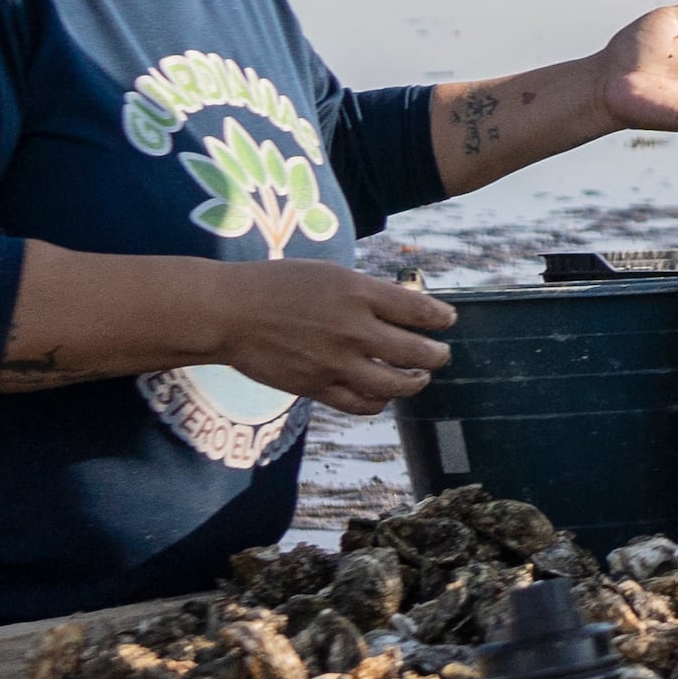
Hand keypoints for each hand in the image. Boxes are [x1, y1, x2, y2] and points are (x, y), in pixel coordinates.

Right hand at [206, 259, 456, 416]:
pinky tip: (383, 394)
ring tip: (419, 378)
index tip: (448, 320)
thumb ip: (366, 292)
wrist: (228, 312)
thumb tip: (403, 306)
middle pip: (417, 352)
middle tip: (440, 354)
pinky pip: (362, 404)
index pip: (420, 311)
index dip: (441, 318)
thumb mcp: (329, 274)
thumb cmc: (276, 285)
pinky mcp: (317, 387)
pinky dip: (379, 401)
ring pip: (396, 385)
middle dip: (437, 355)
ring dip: (415, 382)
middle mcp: (353, 329)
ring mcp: (336, 362)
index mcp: (358, 293)